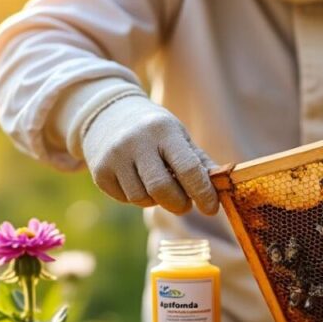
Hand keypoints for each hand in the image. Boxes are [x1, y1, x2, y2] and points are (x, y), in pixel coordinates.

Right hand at [81, 95, 219, 214]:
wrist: (107, 113)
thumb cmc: (153, 129)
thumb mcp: (178, 136)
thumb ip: (200, 162)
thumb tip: (222, 188)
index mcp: (163, 130)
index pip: (188, 169)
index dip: (203, 193)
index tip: (211, 208)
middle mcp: (136, 142)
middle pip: (162, 190)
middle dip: (179, 204)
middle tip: (185, 204)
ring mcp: (114, 158)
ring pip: (142, 199)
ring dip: (156, 201)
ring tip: (158, 186)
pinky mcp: (99, 172)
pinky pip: (125, 199)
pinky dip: (137, 197)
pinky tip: (138, 181)